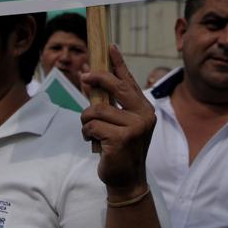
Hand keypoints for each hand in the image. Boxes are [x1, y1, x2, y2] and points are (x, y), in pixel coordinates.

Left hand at [79, 45, 155, 198]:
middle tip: (83, 76)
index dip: (118, 63)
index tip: (110, 46)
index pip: (128, 81)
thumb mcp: (116, 123)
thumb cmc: (119, 149)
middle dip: (96, 79)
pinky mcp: (122, 139)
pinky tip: (93, 142)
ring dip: (87, 121)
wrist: (127, 180)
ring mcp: (134, 127)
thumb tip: (87, 78)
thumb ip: (106, 102)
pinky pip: (92, 126)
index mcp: (144, 109)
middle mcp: (143, 115)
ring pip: (96, 110)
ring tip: (91, 132)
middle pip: (114, 87)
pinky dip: (87, 133)